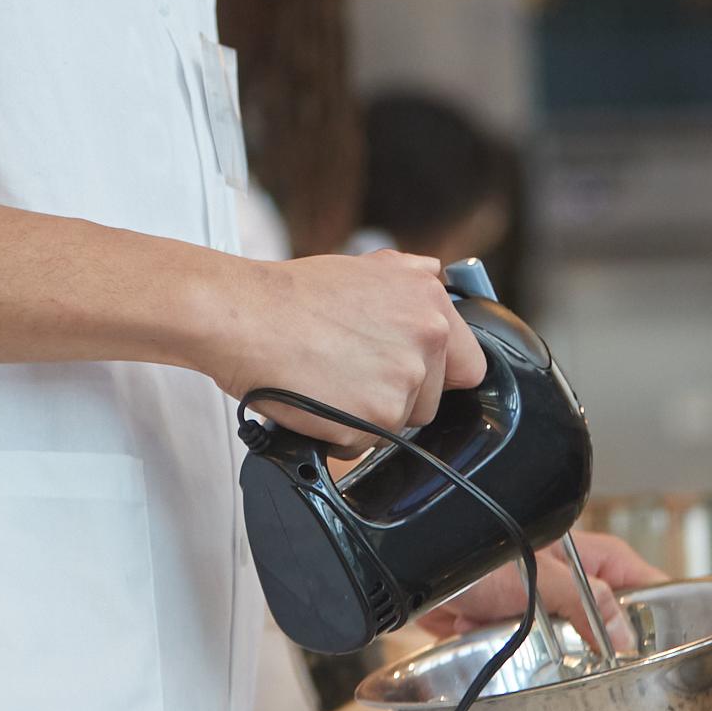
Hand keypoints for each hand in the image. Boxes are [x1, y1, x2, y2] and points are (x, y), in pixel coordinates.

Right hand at [210, 248, 486, 453]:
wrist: (243, 316)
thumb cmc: (289, 294)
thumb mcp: (364, 266)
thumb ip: (410, 277)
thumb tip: (436, 276)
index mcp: (429, 298)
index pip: (468, 362)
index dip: (437, 374)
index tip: (410, 374)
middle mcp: (427, 336)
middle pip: (432, 399)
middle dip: (396, 395)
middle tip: (349, 370)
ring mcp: (405, 378)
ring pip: (398, 423)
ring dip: (366, 414)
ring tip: (327, 380)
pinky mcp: (377, 417)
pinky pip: (366, 443)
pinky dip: (340, 433)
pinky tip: (316, 398)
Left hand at [416, 531, 666, 654]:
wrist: (406, 567)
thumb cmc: (466, 550)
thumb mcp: (535, 575)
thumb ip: (583, 601)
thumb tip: (623, 631)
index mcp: (577, 551)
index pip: (633, 575)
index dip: (654, 603)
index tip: (675, 632)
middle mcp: (559, 574)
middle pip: (600, 616)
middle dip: (589, 642)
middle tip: (585, 656)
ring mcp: (533, 599)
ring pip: (561, 640)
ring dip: (540, 649)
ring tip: (514, 636)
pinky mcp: (505, 622)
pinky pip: (525, 649)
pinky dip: (509, 651)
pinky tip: (486, 638)